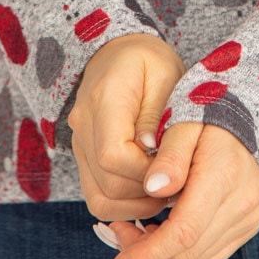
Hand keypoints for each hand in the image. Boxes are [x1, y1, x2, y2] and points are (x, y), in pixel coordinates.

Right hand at [67, 33, 186, 219]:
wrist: (117, 53)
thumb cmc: (148, 61)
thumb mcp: (166, 74)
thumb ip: (158, 114)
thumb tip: (150, 149)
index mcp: (104, 99)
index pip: (113, 155)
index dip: (146, 171)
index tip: (173, 164)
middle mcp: (83, 125)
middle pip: (108, 183)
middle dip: (147, 191)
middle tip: (179, 182)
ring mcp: (79, 144)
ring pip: (100, 198)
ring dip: (137, 205)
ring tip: (166, 187)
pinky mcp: (84, 158)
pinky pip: (98, 196)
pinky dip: (124, 204)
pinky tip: (150, 189)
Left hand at [101, 118, 258, 258]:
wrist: (250, 119)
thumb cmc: (209, 117)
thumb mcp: (185, 124)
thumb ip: (169, 156)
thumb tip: (151, 189)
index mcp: (222, 175)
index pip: (183, 231)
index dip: (148, 252)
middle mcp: (241, 203)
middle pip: (187, 252)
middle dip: (146, 253)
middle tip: (118, 232)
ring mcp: (247, 218)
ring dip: (162, 255)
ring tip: (137, 231)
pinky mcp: (247, 226)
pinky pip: (208, 256)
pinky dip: (181, 253)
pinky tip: (163, 232)